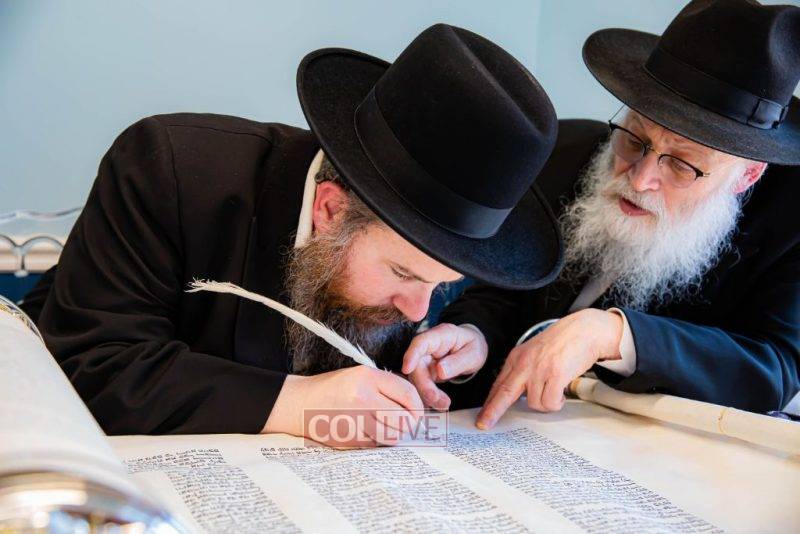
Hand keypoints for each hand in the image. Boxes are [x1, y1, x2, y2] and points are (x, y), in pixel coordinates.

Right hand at [263, 366, 424, 446]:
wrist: (301, 403)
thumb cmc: (334, 388)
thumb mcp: (360, 375)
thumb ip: (386, 386)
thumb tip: (415, 404)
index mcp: (367, 377)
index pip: (407, 393)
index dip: (418, 405)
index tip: (418, 411)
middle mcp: (362, 397)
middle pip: (404, 418)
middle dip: (409, 423)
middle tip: (406, 423)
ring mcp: (355, 419)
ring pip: (392, 435)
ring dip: (394, 433)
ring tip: (384, 426)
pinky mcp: (349, 438)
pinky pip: (376, 443)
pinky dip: (377, 440)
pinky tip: (366, 430)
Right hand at [402, 323, 488, 410]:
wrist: (471, 349)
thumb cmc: (472, 346)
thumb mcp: (474, 353)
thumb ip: (458, 361)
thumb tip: (440, 371)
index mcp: (441, 335)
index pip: (420, 342)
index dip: (411, 355)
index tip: (407, 369)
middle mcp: (428, 347)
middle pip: (417, 365)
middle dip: (424, 386)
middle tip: (440, 401)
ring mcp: (425, 359)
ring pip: (417, 378)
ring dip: (427, 394)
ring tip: (444, 404)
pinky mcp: (424, 372)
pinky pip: (421, 385)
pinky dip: (427, 396)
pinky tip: (437, 404)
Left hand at [476, 309, 622, 428]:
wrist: (585, 330)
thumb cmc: (562, 342)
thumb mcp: (534, 352)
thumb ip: (523, 370)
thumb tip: (515, 394)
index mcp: (517, 357)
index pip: (499, 384)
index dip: (489, 402)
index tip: (482, 416)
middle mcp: (525, 363)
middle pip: (504, 393)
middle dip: (493, 412)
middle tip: (484, 424)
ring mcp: (540, 369)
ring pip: (533, 403)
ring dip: (545, 404)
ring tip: (555, 392)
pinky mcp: (556, 375)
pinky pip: (550, 402)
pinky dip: (557, 403)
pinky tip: (562, 394)